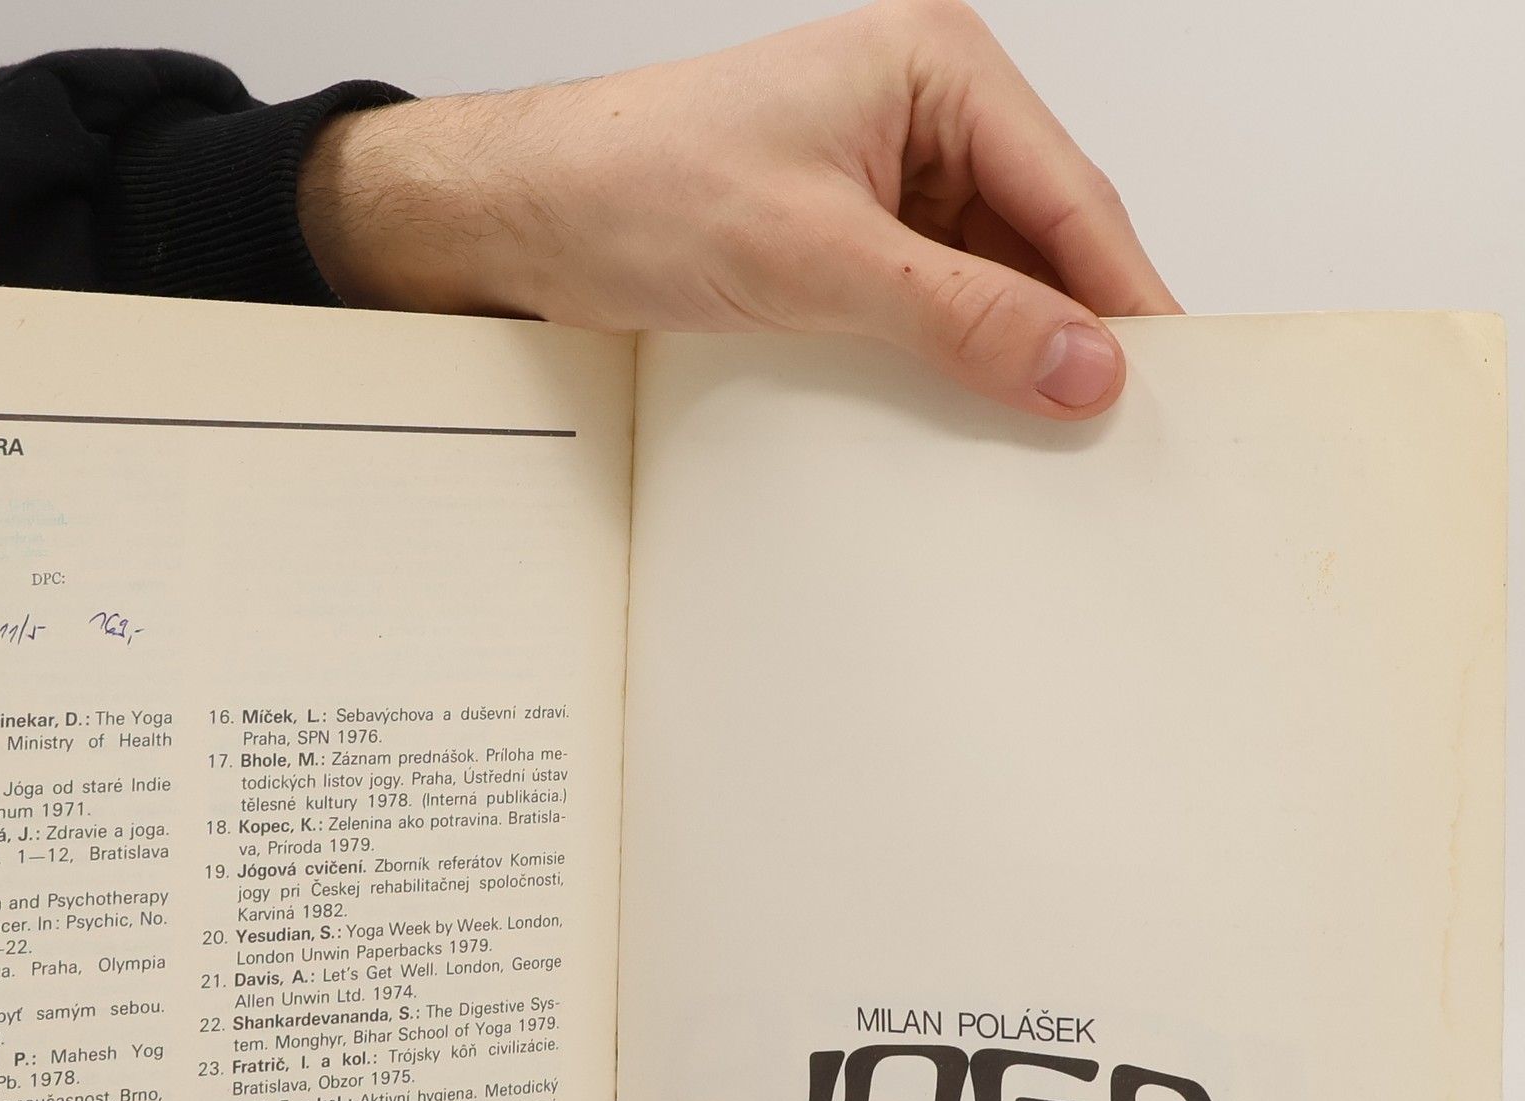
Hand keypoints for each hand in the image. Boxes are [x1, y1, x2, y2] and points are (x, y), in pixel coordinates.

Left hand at [299, 0, 1177, 418]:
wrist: (523, 216)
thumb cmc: (638, 188)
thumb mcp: (815, 261)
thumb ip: (958, 316)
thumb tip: (1079, 366)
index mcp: (936, 71)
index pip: (1068, 193)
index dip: (1121, 294)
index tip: (1163, 383)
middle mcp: (922, 115)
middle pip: (1040, 237)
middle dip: (1070, 330)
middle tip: (1112, 433)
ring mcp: (883, 180)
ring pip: (988, 279)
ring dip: (1007, 355)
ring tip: (1043, 443)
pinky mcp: (843, 238)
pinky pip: (928, 305)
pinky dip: (948, 361)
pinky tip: (964, 421)